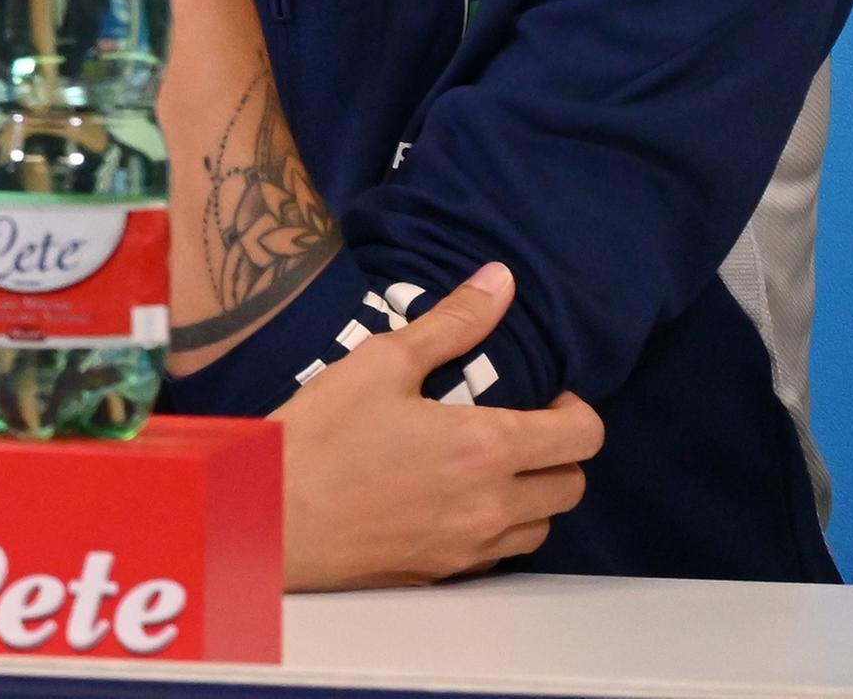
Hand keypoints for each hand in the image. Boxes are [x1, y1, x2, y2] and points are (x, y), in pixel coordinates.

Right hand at [277, 263, 600, 588]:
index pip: (582, 437)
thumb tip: (502, 280)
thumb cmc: (320, 433)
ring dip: (533, 494)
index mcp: (485, 446)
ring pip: (543, 526)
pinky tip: (456, 501)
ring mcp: (471, 546)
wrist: (269, 515)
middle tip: (520, 428)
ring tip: (491, 466)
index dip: (578, 411)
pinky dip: (498, 526)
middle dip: (561, 453)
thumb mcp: (380, 362)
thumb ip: (452, 323)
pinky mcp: (445, 573)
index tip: (548, 397)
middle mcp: (493, 504)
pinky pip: (501, 553)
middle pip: (573, 486)